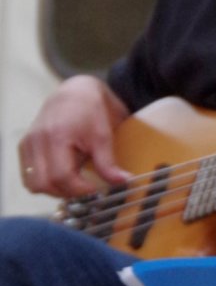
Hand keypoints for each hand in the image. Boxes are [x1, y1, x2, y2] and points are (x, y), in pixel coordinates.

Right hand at [19, 76, 130, 197]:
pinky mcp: (24, 146)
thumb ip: (108, 162)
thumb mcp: (103, 135)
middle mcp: (36, 141)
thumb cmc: (91, 111)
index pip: (62, 176)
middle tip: (86, 189)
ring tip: (74, 183)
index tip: (96, 190)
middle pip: (44, 184)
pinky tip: (61, 176)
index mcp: (56, 136)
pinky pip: (28, 176)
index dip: (80, 189)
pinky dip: (44, 182)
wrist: (75, 93)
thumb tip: (122, 182)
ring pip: (33, 183)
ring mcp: (28, 144)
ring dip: (54, 190)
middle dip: (67, 192)